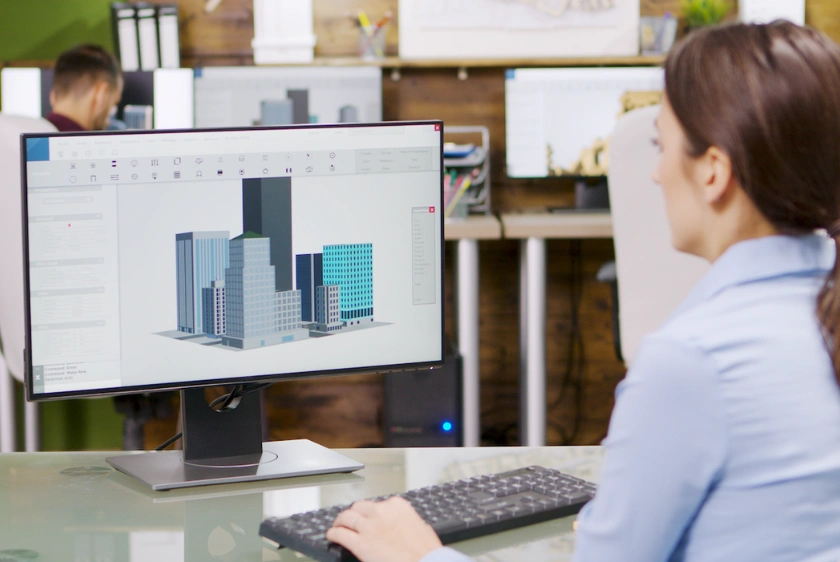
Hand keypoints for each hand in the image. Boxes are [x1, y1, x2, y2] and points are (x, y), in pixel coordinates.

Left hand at [326, 497, 442, 561]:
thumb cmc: (425, 551)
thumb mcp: (421, 527)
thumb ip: (407, 521)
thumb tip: (402, 524)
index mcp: (397, 506)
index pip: (377, 503)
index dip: (370, 512)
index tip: (369, 517)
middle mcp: (381, 512)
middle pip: (358, 507)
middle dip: (353, 513)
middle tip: (350, 519)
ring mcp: (369, 526)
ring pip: (346, 517)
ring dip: (340, 521)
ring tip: (337, 525)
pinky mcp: (360, 543)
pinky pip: (340, 534)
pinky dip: (333, 534)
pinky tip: (331, 536)